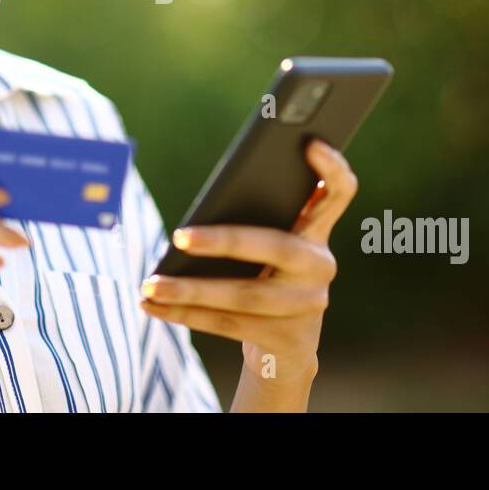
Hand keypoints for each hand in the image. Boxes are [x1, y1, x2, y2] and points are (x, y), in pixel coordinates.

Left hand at [138, 138, 358, 384]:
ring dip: (190, 290)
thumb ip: (257, 218)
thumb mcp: (269, 246)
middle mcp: (320, 266)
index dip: (332, 169)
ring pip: (244, 296)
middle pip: (276, 247)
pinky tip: (152, 306)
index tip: (311, 143)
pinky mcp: (288, 339)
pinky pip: (229, 324)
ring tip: (150, 284)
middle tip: (178, 237)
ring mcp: (308, 305)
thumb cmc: (265, 276)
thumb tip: (209, 203)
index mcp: (317, 231)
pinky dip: (186, 315)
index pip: (338, 193)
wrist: (285, 346)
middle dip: (223, 242)